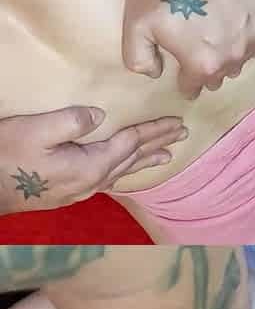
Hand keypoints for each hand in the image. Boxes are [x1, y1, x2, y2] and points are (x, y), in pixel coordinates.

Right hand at [0, 106, 187, 214]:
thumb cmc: (6, 157)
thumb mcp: (36, 131)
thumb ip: (72, 121)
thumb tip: (101, 116)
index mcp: (91, 165)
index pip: (131, 143)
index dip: (154, 131)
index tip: (176, 123)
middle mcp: (93, 181)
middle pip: (134, 158)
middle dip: (159, 144)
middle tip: (182, 135)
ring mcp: (83, 190)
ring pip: (124, 171)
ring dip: (146, 160)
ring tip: (167, 156)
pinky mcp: (72, 192)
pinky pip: (110, 179)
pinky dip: (126, 171)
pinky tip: (127, 172)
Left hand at [123, 0, 254, 99]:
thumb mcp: (137, 24)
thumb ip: (139, 58)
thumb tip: (154, 73)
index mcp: (202, 65)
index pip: (193, 88)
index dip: (184, 81)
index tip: (181, 71)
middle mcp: (232, 59)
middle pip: (219, 76)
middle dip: (207, 67)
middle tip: (197, 47)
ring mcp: (252, 39)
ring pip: (240, 59)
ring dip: (228, 52)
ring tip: (217, 33)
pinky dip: (246, 35)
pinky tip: (235, 23)